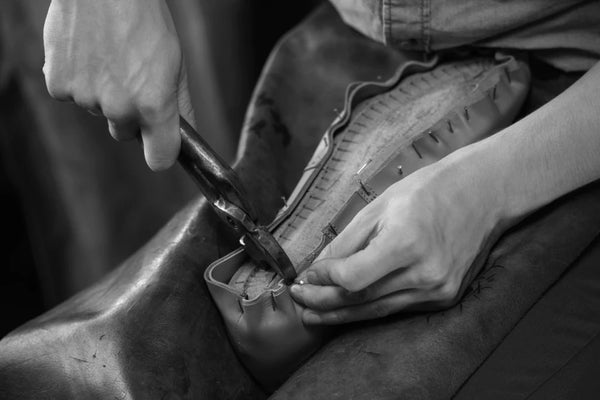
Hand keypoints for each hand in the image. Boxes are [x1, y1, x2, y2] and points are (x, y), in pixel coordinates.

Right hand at [43, 0, 193, 169]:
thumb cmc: (144, 19)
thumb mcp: (175, 62)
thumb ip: (181, 104)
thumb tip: (189, 135)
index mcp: (154, 106)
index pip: (159, 159)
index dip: (160, 153)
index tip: (160, 145)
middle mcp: (120, 108)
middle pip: (125, 133)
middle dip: (130, 114)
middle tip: (131, 78)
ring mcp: (87, 99)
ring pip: (99, 112)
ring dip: (104, 94)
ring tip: (109, 56)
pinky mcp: (60, 85)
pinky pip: (72, 96)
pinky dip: (78, 80)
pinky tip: (87, 54)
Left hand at [290, 155, 502, 324]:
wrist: (484, 194)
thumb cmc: (429, 191)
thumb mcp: (379, 207)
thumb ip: (345, 242)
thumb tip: (315, 268)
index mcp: (406, 242)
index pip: (352, 277)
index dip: (323, 280)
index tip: (303, 277)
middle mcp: (425, 273)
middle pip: (361, 298)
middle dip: (323, 302)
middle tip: (299, 300)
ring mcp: (438, 289)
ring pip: (377, 310)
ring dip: (341, 314)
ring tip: (314, 314)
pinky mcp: (445, 297)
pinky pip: (397, 308)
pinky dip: (369, 309)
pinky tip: (348, 309)